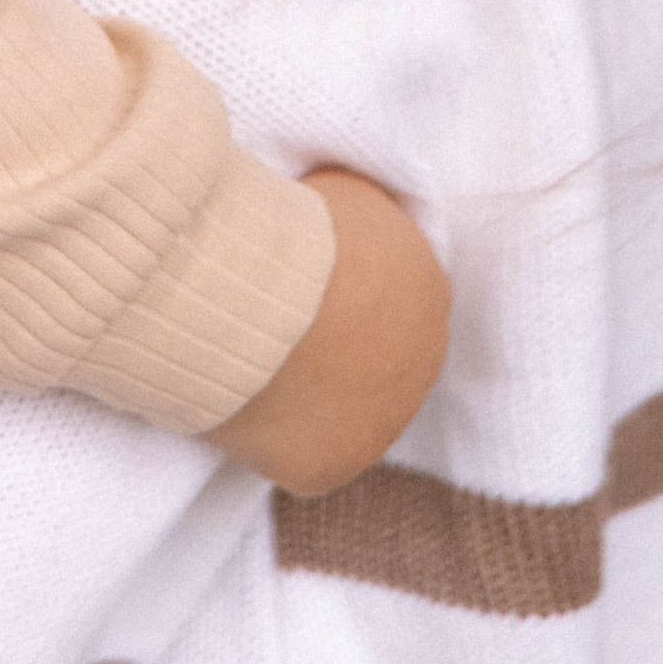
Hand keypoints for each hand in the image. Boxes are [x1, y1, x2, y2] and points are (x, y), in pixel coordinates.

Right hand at [202, 165, 448, 494]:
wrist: (263, 297)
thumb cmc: (299, 232)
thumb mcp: (348, 194)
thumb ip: (360, 218)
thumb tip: (347, 219)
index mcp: (429, 296)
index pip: (386, 300)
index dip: (335, 294)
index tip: (290, 283)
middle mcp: (421, 368)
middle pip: (368, 361)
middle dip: (325, 345)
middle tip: (264, 322)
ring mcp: (377, 428)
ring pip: (333, 411)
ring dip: (298, 392)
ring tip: (243, 359)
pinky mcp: (328, 469)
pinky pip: (292, 452)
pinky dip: (263, 431)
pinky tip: (233, 399)